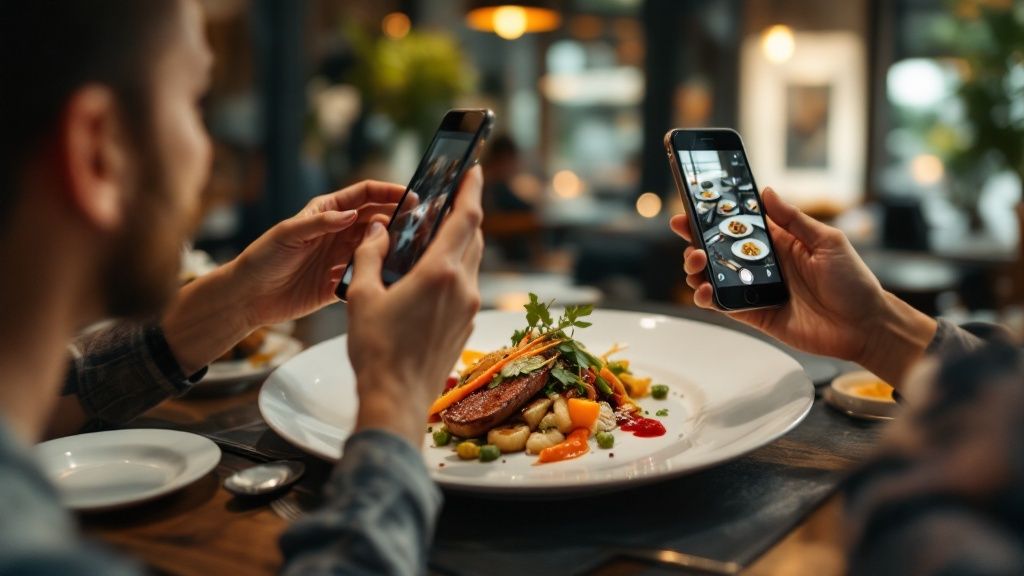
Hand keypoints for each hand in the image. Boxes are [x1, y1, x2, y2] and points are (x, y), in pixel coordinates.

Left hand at [229, 180, 405, 328]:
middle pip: (378, 219)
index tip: (412, 196)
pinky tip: (392, 275)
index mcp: (327, 211)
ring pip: (377, 247)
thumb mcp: (288, 234)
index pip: (365, 195)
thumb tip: (352, 215)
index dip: (389, 192)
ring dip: (393, 247)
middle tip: (422, 224)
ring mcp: (342, 257)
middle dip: (400, 218)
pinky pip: (367, 275)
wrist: (248, 297)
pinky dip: (380, 274)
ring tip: (413, 250)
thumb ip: (320, 223)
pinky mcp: (342, 282)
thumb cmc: (262, 258)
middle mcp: (339, 231)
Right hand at [346, 166, 483, 446]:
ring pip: (472, 261)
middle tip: (449, 197)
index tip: (473, 169)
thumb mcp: (363, 296)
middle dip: (464, 213)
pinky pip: (467, 284)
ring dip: (460, 241)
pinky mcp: (466, 324)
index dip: (471, 189)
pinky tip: (434, 272)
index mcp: (440, 273)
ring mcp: (468, 307)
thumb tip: (377, 229)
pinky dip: (456, 268)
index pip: (465, 218)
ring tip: (438, 232)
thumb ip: (370, 256)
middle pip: (473, 237)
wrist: (396, 400)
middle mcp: (464, 286)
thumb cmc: (377, 350)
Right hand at [671, 187, 935, 385]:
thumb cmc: (853, 281)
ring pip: (715, 277)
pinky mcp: (756, 314)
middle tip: (687, 235)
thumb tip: (767, 192)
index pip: (740, 226)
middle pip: (719, 250)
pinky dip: (708, 298)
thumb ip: (794, 220)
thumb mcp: (827, 242)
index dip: (714, 217)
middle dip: (697, 240)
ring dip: (698, 269)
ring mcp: (757, 290)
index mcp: (780, 242)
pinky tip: (703, 292)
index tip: (691, 208)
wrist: (865, 326)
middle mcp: (764, 265)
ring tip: (696, 264)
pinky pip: (725, 305)